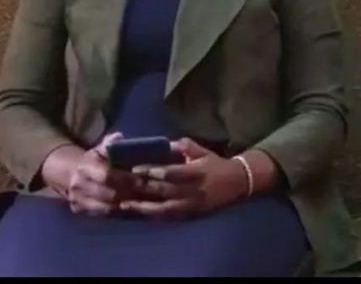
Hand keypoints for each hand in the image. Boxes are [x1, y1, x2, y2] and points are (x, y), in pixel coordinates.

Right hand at [66, 132, 139, 215]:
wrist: (70, 175)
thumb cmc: (93, 160)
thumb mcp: (100, 149)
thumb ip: (110, 143)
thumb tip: (118, 137)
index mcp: (85, 167)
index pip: (108, 176)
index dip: (127, 179)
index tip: (144, 180)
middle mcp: (79, 185)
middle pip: (109, 195)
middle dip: (131, 195)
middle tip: (149, 195)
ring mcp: (78, 201)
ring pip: (107, 209)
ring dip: (128, 207)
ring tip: (146, 205)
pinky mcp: (81, 212)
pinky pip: (104, 216)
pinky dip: (121, 215)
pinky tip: (136, 212)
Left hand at [119, 138, 247, 218]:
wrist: (237, 182)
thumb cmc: (216, 164)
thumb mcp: (203, 151)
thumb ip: (184, 146)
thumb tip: (164, 143)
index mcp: (196, 171)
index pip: (170, 172)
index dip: (152, 171)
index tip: (135, 169)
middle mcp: (193, 189)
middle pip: (164, 190)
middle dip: (142, 188)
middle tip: (122, 186)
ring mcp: (191, 203)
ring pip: (163, 207)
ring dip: (143, 207)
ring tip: (125, 205)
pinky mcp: (191, 213)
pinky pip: (170, 216)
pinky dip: (154, 215)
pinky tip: (140, 213)